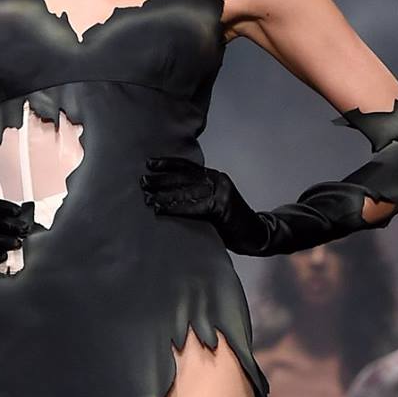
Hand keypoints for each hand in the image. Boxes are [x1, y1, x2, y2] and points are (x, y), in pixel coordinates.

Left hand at [140, 158, 270, 253]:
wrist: (254, 233)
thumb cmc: (231, 221)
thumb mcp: (215, 202)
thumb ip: (199, 195)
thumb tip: (169, 194)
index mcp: (215, 176)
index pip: (188, 166)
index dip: (168, 164)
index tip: (150, 163)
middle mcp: (218, 180)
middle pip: (184, 177)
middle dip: (161, 179)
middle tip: (142, 182)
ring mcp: (221, 193)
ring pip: (186, 191)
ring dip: (164, 195)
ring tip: (147, 198)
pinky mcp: (221, 208)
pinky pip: (193, 207)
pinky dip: (175, 209)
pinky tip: (160, 211)